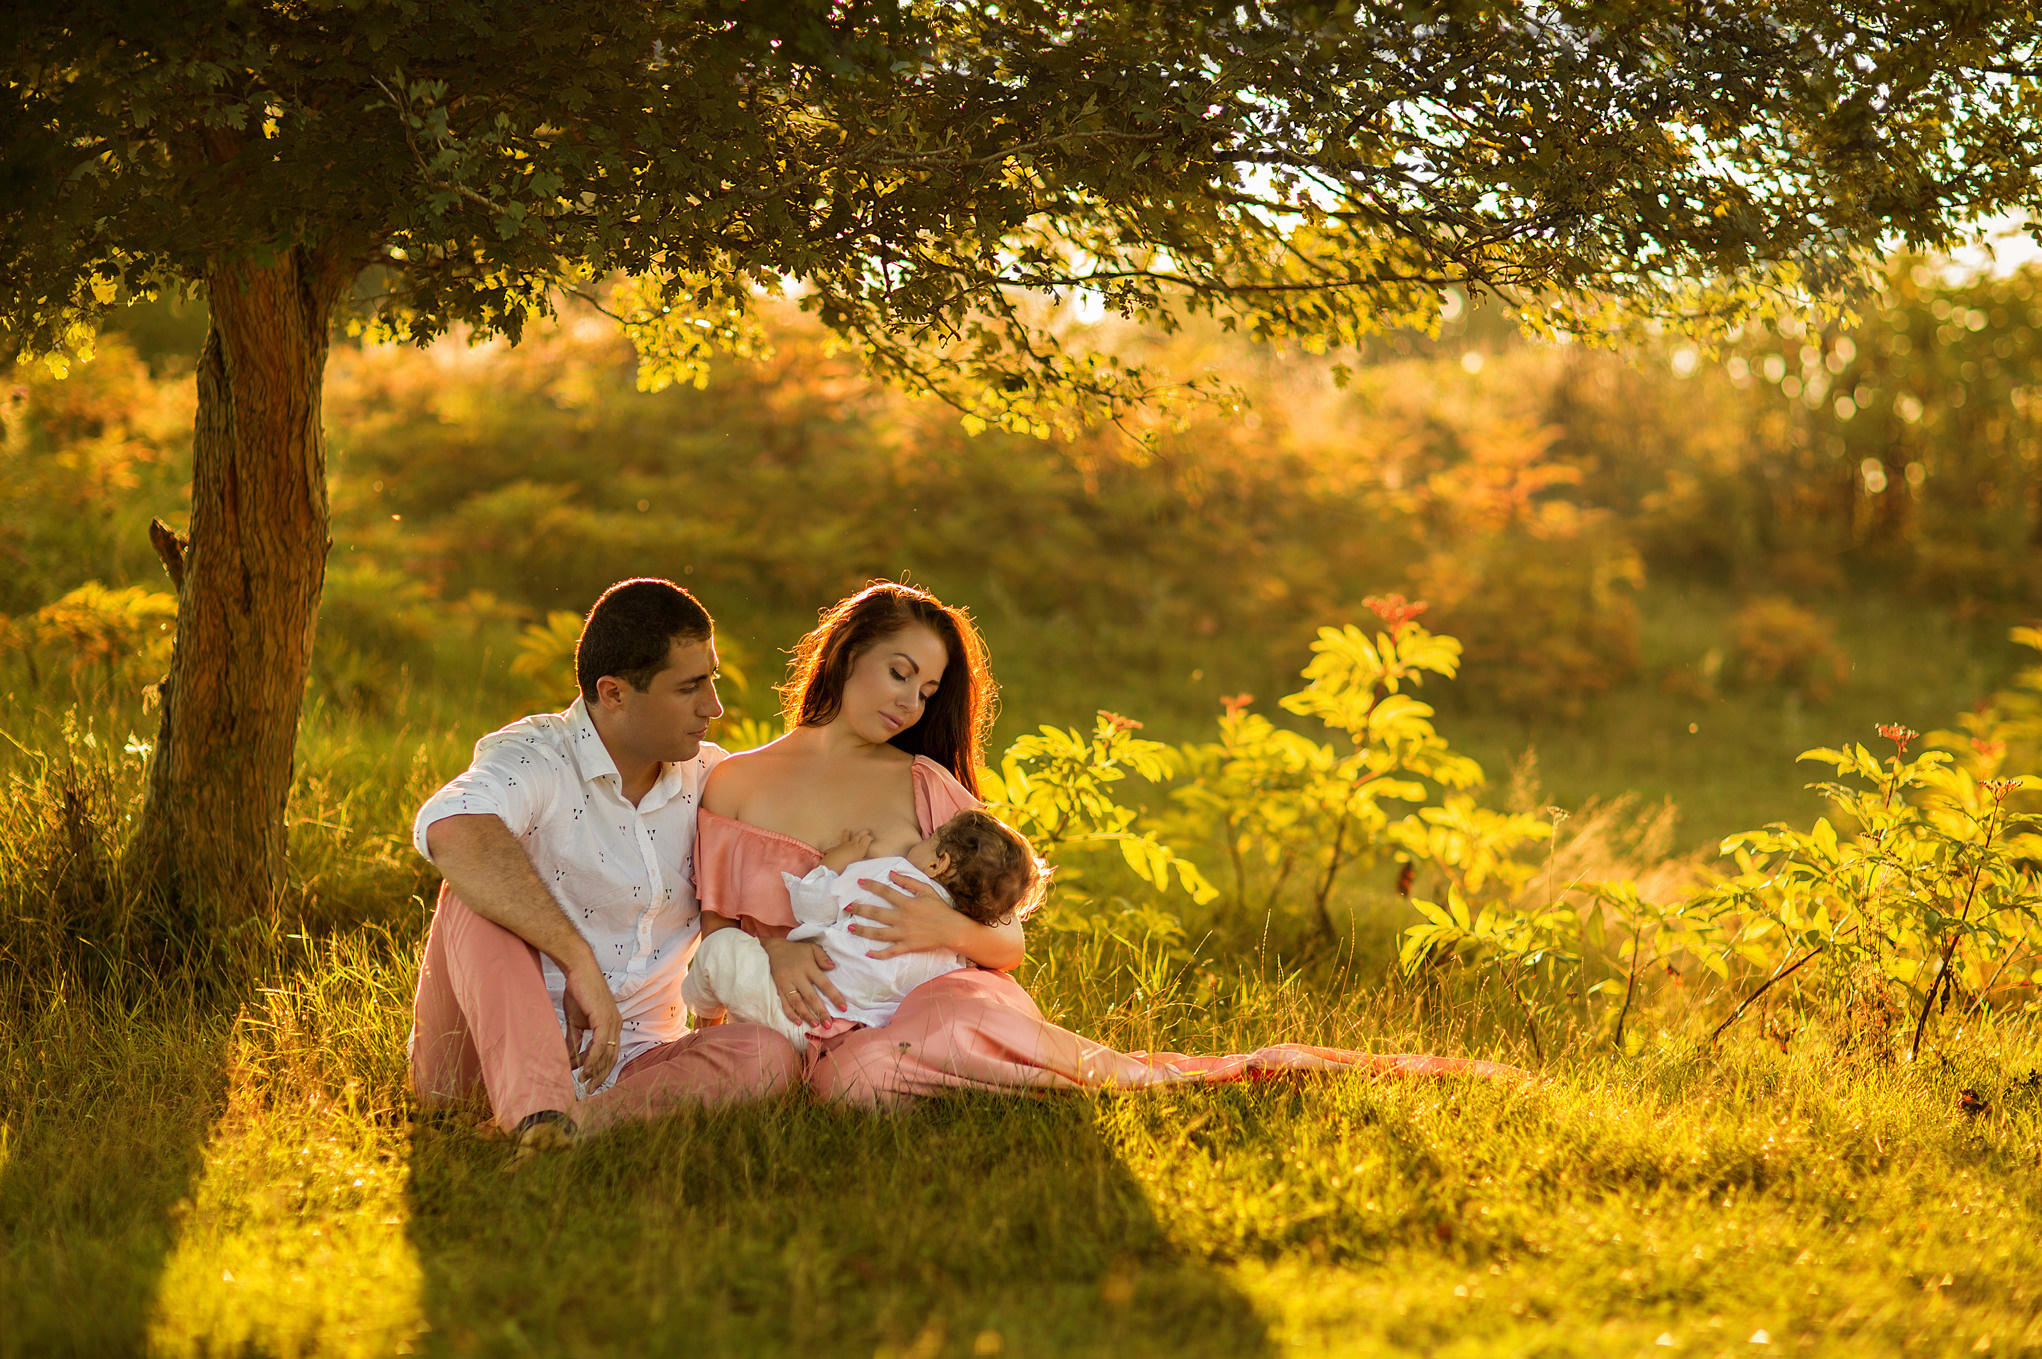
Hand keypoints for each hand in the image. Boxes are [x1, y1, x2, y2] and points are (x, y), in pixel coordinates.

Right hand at [563, 961, 622, 1086]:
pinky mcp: (604, 1019)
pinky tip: (584, 1069)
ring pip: (606, 1053)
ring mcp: (612, 1022)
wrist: (578, 971)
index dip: (600, 1069)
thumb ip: (574, 1040)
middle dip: (600, 1075)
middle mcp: (616, 1025)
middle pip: (611, 1057)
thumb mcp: (575, 1021)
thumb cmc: (578, 993)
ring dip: (594, 1070)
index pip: (610, 1053)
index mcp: (612, 1026)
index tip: (589, 1082)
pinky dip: (592, 1058)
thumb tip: (569, 1057)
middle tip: (589, 1089)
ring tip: (583, 1081)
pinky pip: (600, 1044)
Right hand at [761, 936, 843, 1026]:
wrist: (775, 949)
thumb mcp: (812, 948)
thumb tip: (833, 967)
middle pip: (811, 997)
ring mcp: (787, 984)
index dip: (834, 997)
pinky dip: (790, 1014)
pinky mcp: (779, 988)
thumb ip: (823, 957)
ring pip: (797, 1002)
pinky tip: (798, 1022)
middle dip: (821, 1012)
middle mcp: (798, 977)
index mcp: (809, 967)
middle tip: (829, 1024)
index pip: (824, 984)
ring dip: (806, 1015)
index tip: (843, 1008)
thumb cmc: (798, 950)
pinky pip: (784, 1003)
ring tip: (815, 1025)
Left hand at [820, 828, 876, 873]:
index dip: (870, 838)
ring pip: (846, 836)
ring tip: (848, 829)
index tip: (872, 838)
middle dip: (864, 832)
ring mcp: (843, 845)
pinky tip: (837, 846)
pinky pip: (838, 844)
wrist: (833, 866)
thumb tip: (868, 861)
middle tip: (868, 830)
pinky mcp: (836, 848)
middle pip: (859, 835)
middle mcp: (852, 845)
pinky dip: (840, 843)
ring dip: (847, 832)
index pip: (867, 839)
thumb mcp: (859, 866)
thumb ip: (863, 862)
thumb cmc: (848, 867)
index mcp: (860, 849)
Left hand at [847, 871, 966, 958]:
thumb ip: (908, 881)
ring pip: (878, 933)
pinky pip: (890, 952)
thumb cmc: (940, 909)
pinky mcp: (907, 946)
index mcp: (907, 902)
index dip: (871, 886)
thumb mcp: (926, 890)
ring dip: (863, 930)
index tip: (859, 882)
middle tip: (846, 907)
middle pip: (876, 913)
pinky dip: (879, 954)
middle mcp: (902, 918)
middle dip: (859, 909)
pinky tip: (868, 953)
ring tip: (850, 928)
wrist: (952, 929)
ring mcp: (904, 933)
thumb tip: (892, 874)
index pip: (885, 891)